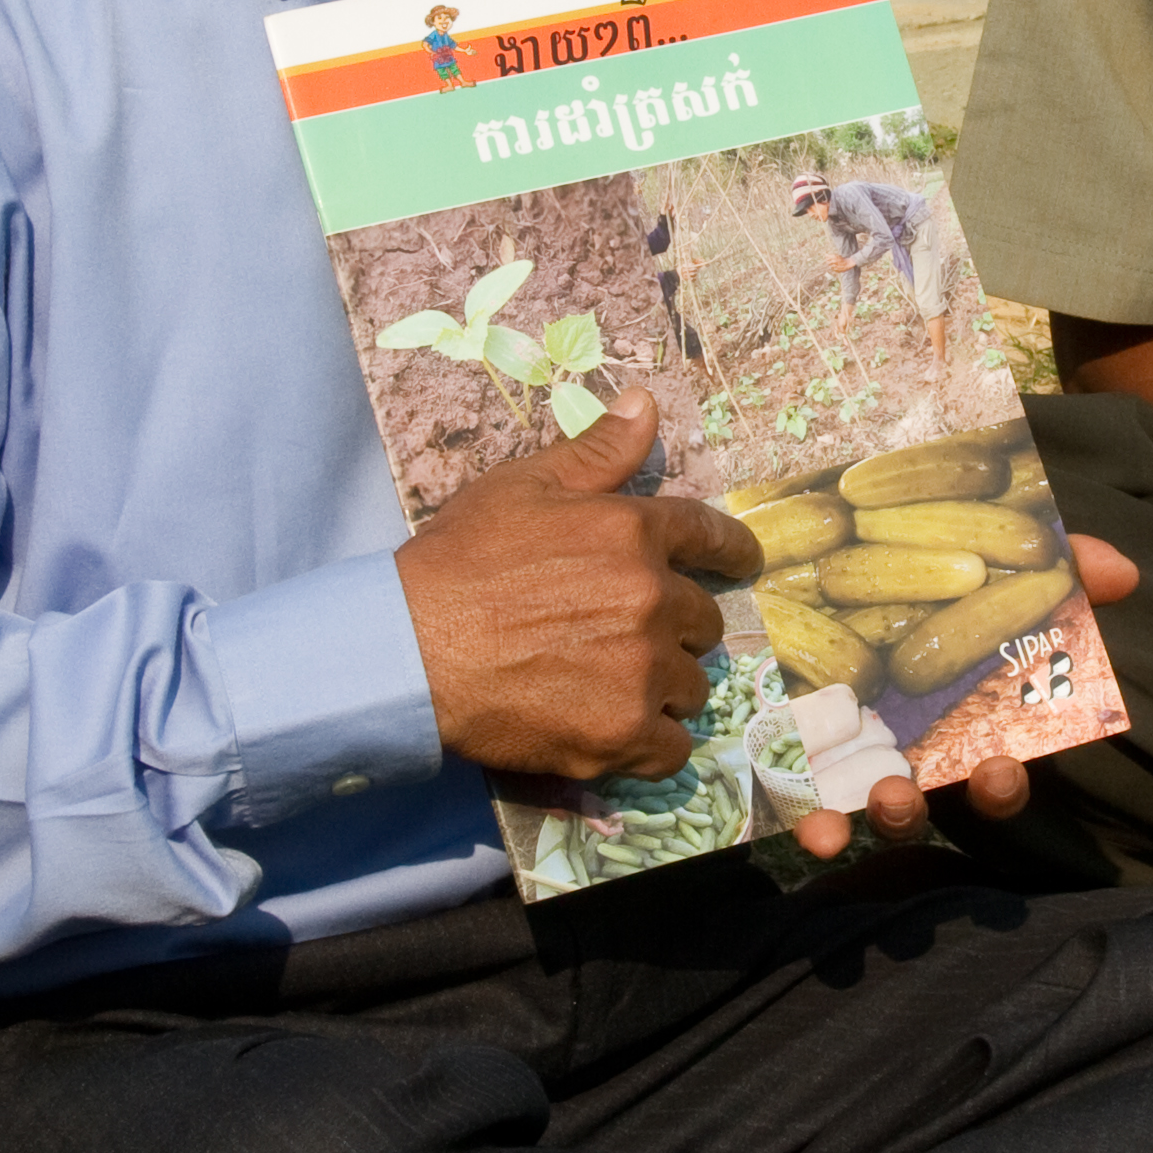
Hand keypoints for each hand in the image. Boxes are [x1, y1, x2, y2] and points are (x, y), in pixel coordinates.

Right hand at [398, 390, 772, 783]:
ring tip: (612, 686)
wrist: (409, 649)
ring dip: (663, 687)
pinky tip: (615, 732)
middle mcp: (652, 600)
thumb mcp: (522, 487)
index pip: (712, 536)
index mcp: (634, 532)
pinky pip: (673, 749)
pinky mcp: (622, 735)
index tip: (743, 562)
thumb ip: (595, 452)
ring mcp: (641, 672)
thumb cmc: (459, 562)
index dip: (732, 550)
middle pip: (702, 621)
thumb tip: (646, 404)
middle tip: (625, 636)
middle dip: (674, 627)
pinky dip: (651, 744)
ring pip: (691, 686)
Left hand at [783, 534, 1141, 861]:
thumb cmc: (930, 570)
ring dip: (848, 818)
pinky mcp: (785, 749)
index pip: (992, 775)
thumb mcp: (998, 559)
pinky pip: (789, 797)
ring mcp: (838, 758)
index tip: (1001, 771)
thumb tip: (1125, 574)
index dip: (1000, 786)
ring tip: (837, 812)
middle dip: (911, 810)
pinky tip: (794, 817)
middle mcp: (901, 752)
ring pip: (849, 809)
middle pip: (915, 805)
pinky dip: (796, 815)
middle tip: (902, 794)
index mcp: (958, 724)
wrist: (826, 540)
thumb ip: (1063, 569)